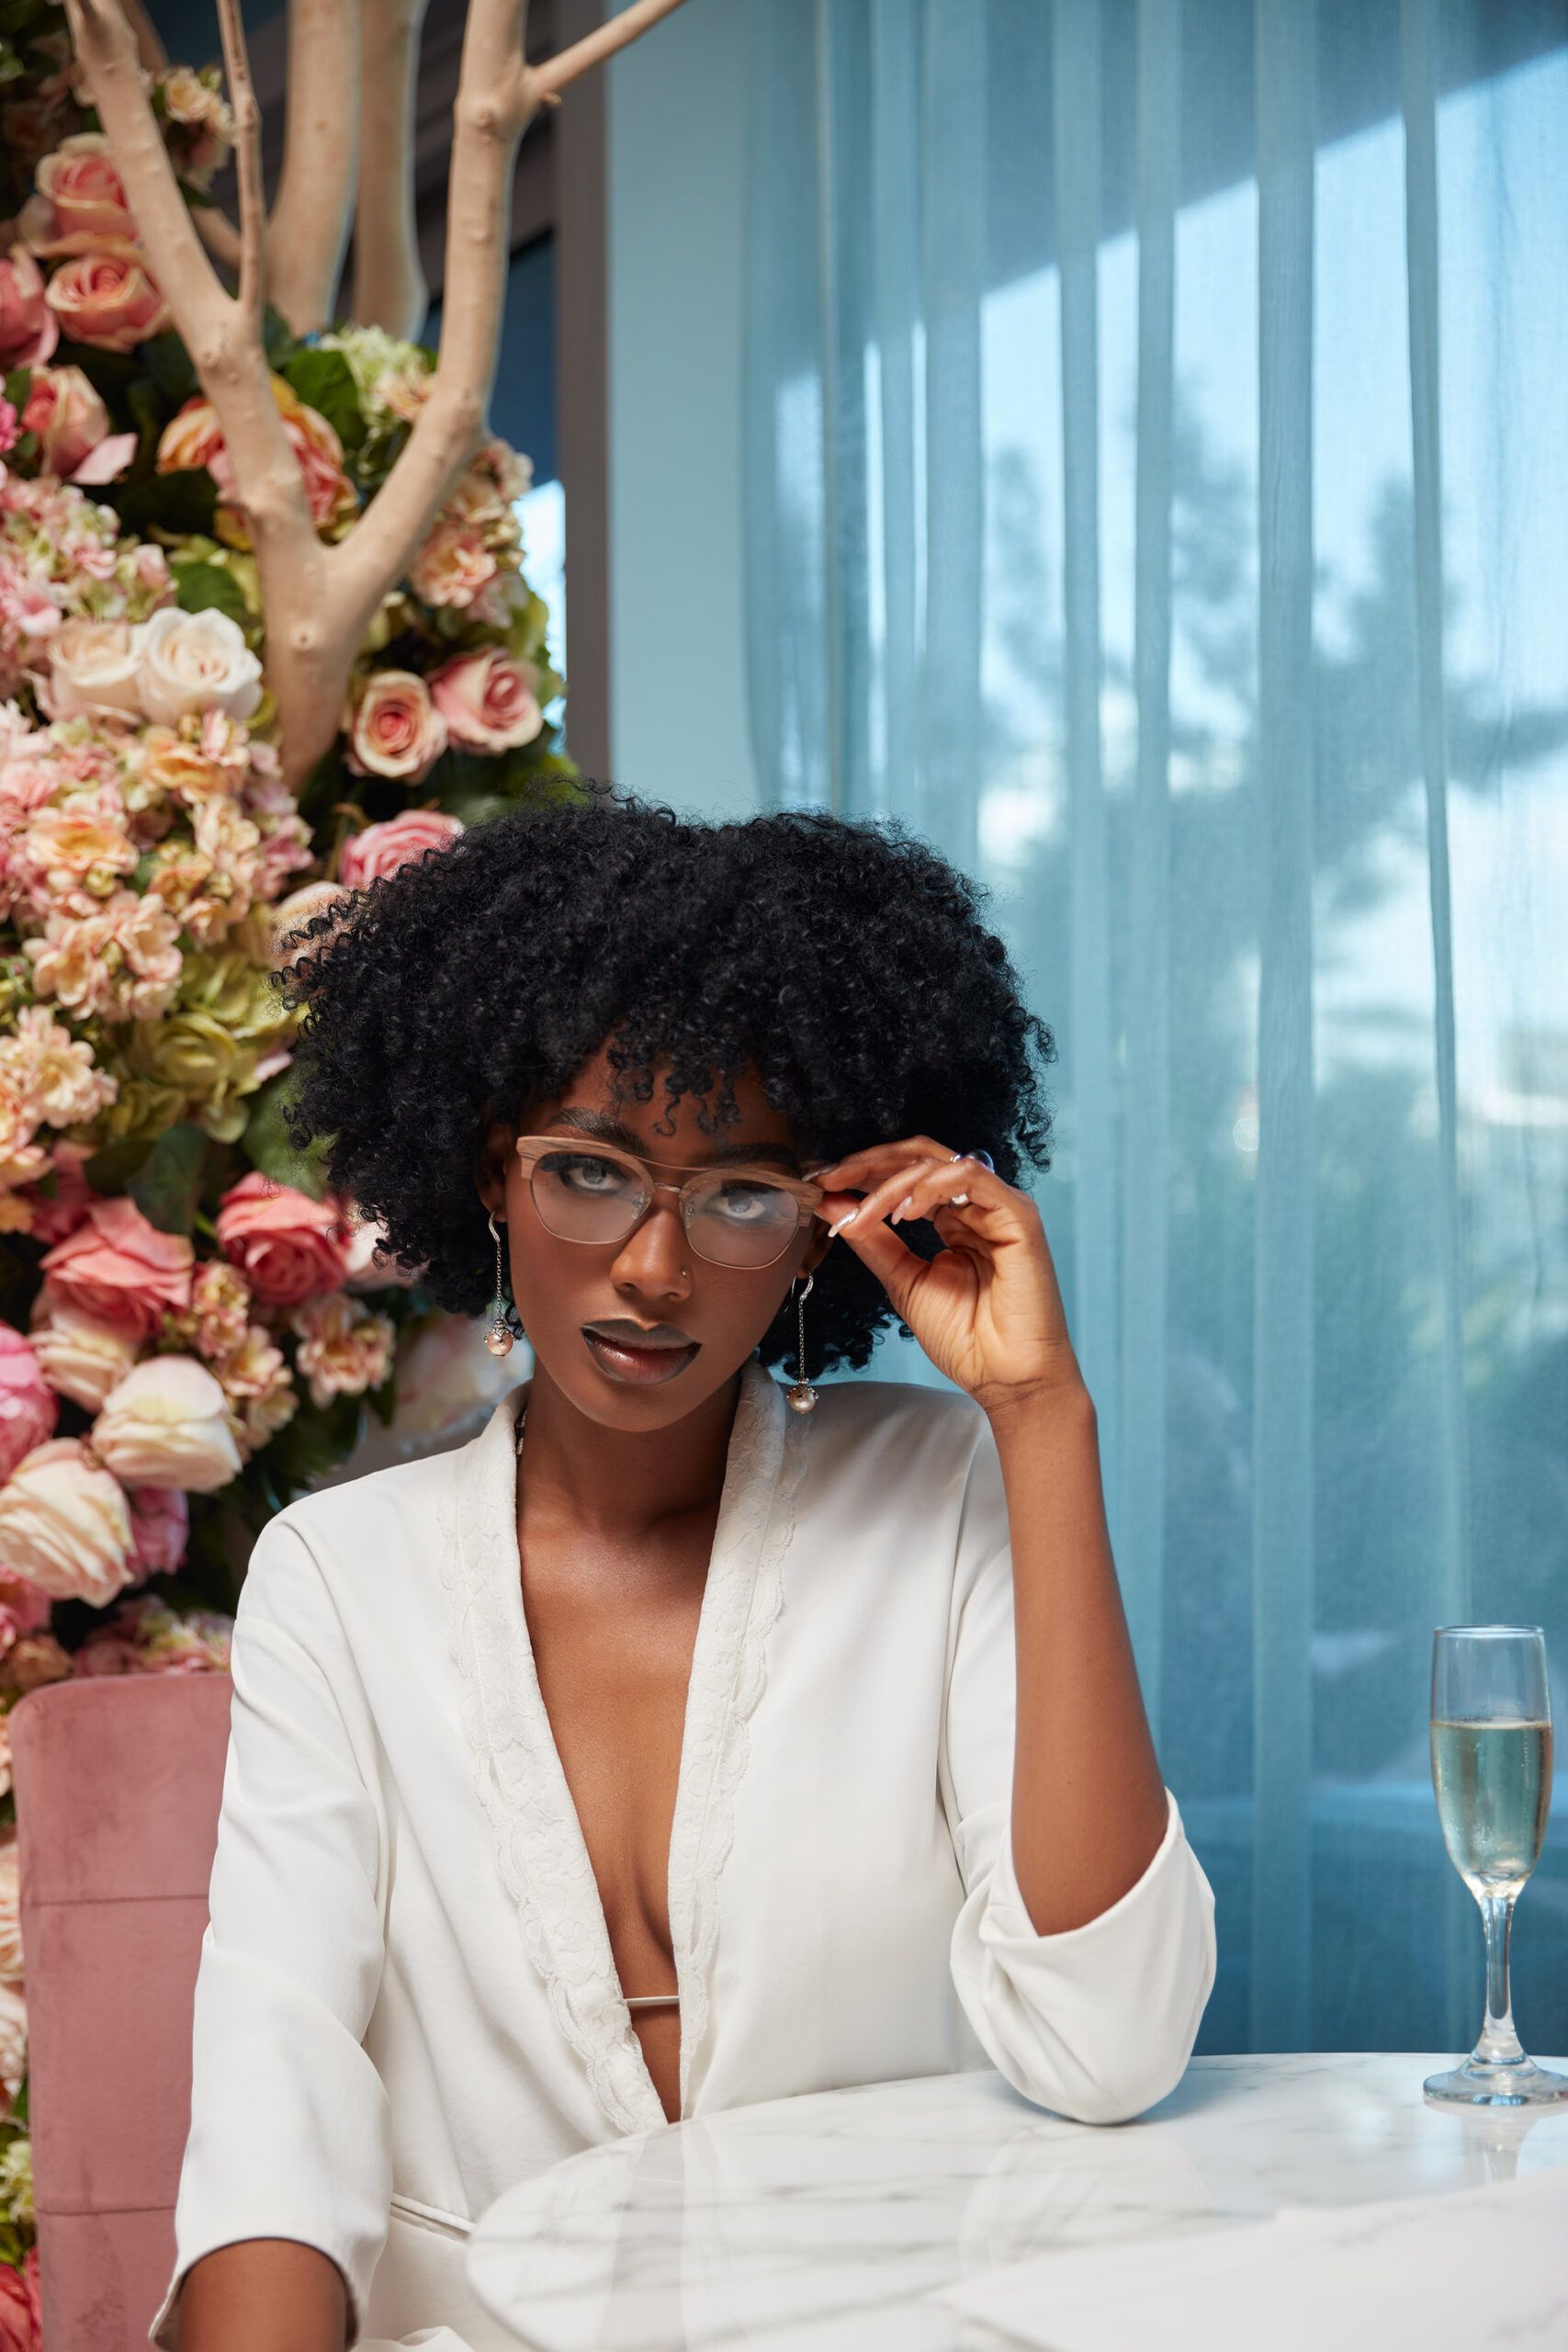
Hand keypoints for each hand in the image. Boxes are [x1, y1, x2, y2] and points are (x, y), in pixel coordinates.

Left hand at [811, 1138, 1083, 1417]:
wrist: (1004, 1376)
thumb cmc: (965, 1338)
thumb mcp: (903, 1280)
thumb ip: (873, 1240)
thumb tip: (833, 1204)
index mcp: (953, 1218)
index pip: (906, 1174)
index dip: (863, 1173)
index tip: (822, 1182)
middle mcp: (976, 1206)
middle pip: (921, 1158)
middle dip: (870, 1164)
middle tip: (831, 1177)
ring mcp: (999, 1207)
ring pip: (940, 1164)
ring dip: (893, 1182)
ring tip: (867, 1213)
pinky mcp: (1018, 1215)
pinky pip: (971, 1176)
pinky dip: (931, 1185)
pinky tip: (905, 1210)